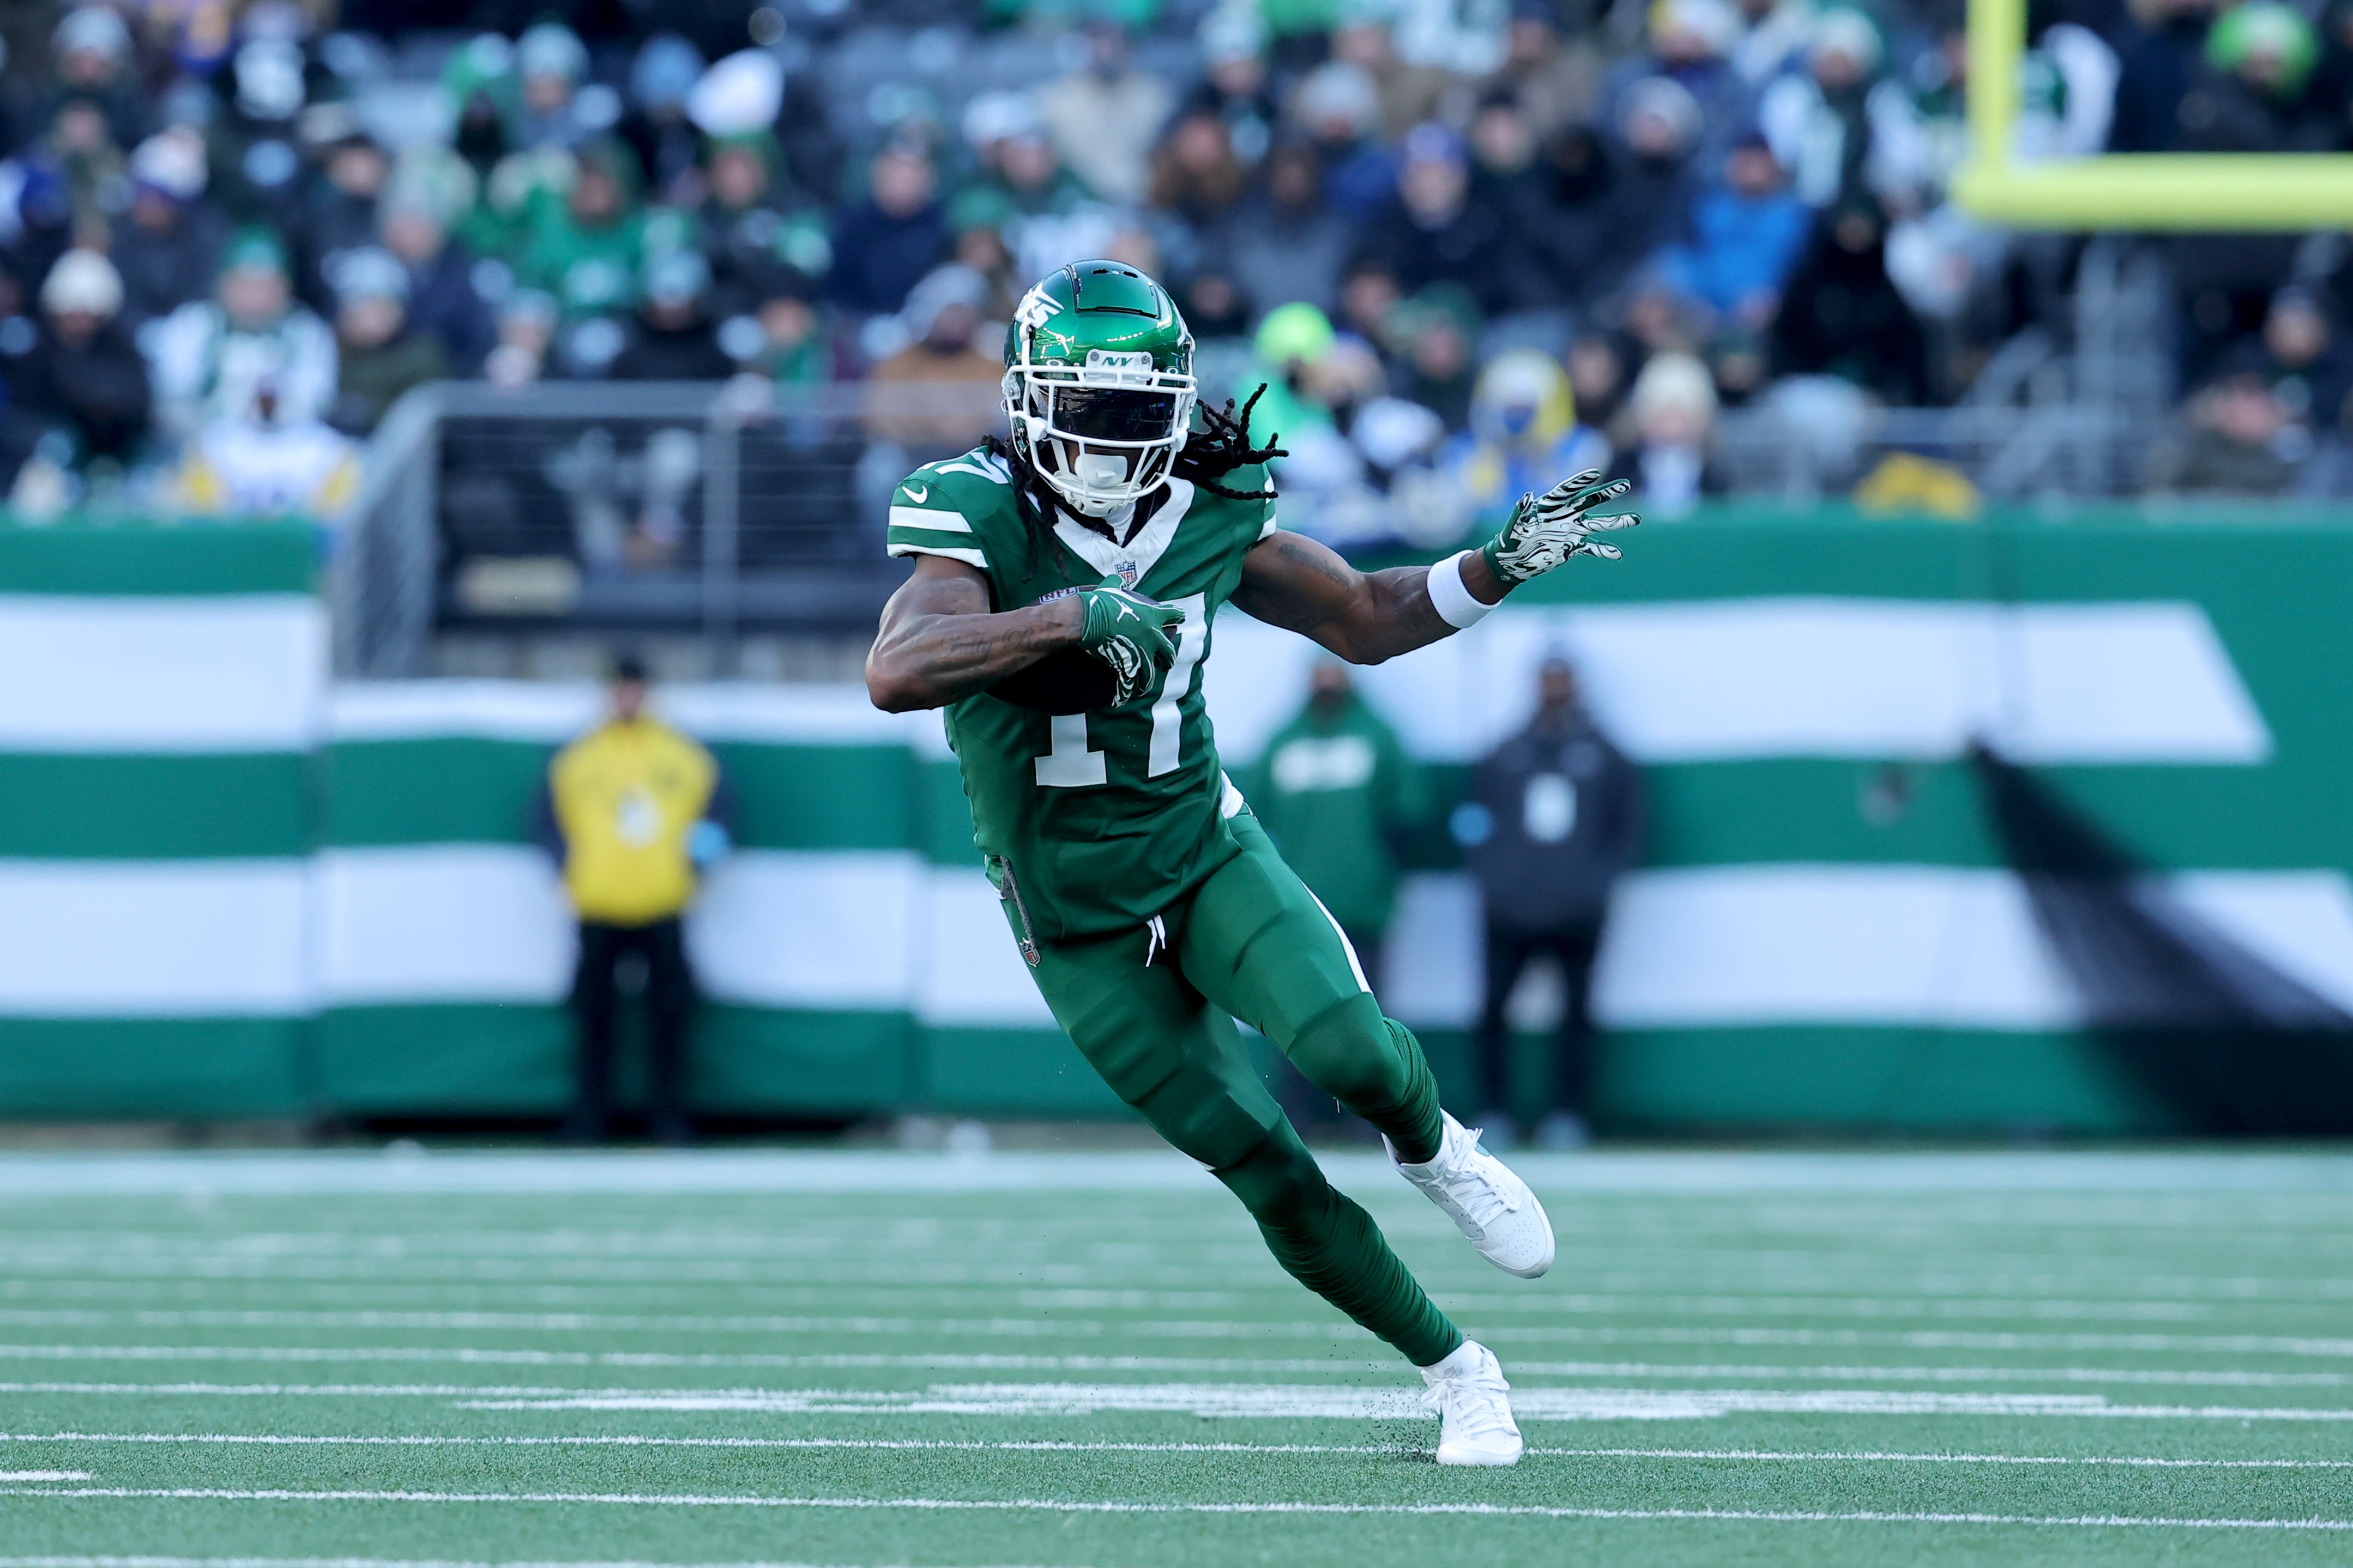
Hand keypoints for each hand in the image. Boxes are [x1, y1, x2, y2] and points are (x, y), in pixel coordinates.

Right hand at [1073, 577, 1183, 704]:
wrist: (1089, 619)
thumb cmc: (1100, 602)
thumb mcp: (1111, 587)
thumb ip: (1118, 584)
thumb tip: (1117, 581)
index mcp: (1153, 616)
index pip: (1175, 615)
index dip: (1177, 617)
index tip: (1179, 621)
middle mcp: (1153, 637)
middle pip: (1169, 652)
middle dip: (1167, 659)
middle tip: (1164, 663)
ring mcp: (1143, 653)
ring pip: (1152, 674)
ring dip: (1147, 681)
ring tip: (1142, 686)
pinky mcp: (1129, 666)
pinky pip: (1131, 684)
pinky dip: (1126, 692)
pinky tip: (1123, 697)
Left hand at [1479, 469, 1638, 585]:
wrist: (1511, 562)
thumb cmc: (1508, 541)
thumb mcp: (1512, 527)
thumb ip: (1520, 512)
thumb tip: (1526, 497)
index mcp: (1549, 506)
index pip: (1567, 490)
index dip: (1579, 481)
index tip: (1594, 473)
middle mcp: (1564, 515)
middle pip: (1589, 501)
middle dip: (1607, 493)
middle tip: (1625, 484)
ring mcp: (1570, 531)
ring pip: (1597, 524)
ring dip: (1616, 522)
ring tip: (1635, 519)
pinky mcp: (1572, 548)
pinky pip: (1592, 548)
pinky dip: (1604, 551)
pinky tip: (1618, 554)